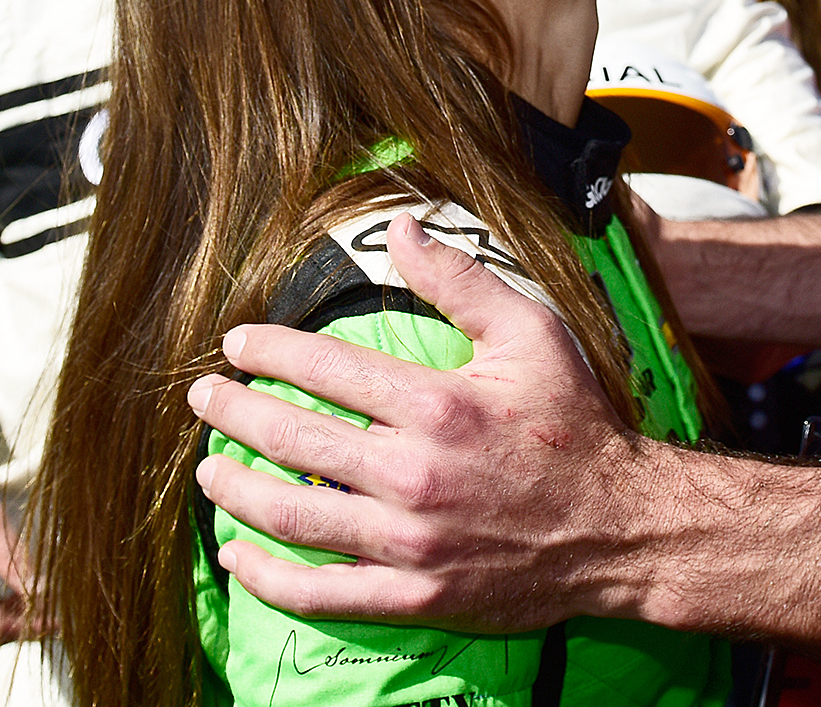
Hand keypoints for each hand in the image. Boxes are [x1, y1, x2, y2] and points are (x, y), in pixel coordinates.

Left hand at [189, 213, 658, 626]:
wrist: (618, 525)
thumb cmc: (573, 422)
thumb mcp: (530, 333)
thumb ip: (460, 281)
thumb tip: (402, 226)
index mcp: (437, 405)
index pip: (326, 368)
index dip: (269, 351)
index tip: (237, 344)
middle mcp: (413, 473)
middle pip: (293, 439)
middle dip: (233, 413)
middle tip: (203, 398)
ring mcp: (409, 541)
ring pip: (292, 515)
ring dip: (235, 491)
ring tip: (208, 470)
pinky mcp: (413, 595)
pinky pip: (319, 592)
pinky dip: (267, 576)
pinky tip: (237, 556)